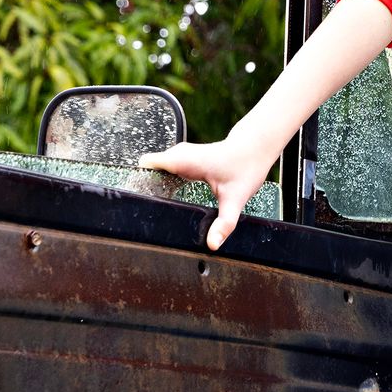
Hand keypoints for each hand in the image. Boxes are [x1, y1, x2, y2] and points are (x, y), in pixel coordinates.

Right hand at [140, 134, 277, 250]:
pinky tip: (165, 200)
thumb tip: (213, 244)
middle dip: (143, 190)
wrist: (254, 148)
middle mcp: (177, 155)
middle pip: (146, 172)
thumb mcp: (236, 198)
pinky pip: (161, 171)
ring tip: (153, 209)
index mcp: (183, 160)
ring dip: (151, 187)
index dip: (137, 183)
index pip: (145, 165)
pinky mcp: (181, 159)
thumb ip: (224, 223)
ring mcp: (178, 155)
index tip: (137, 204)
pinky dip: (160, 184)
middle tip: (144, 216)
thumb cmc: (246, 167)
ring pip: (152, 171)